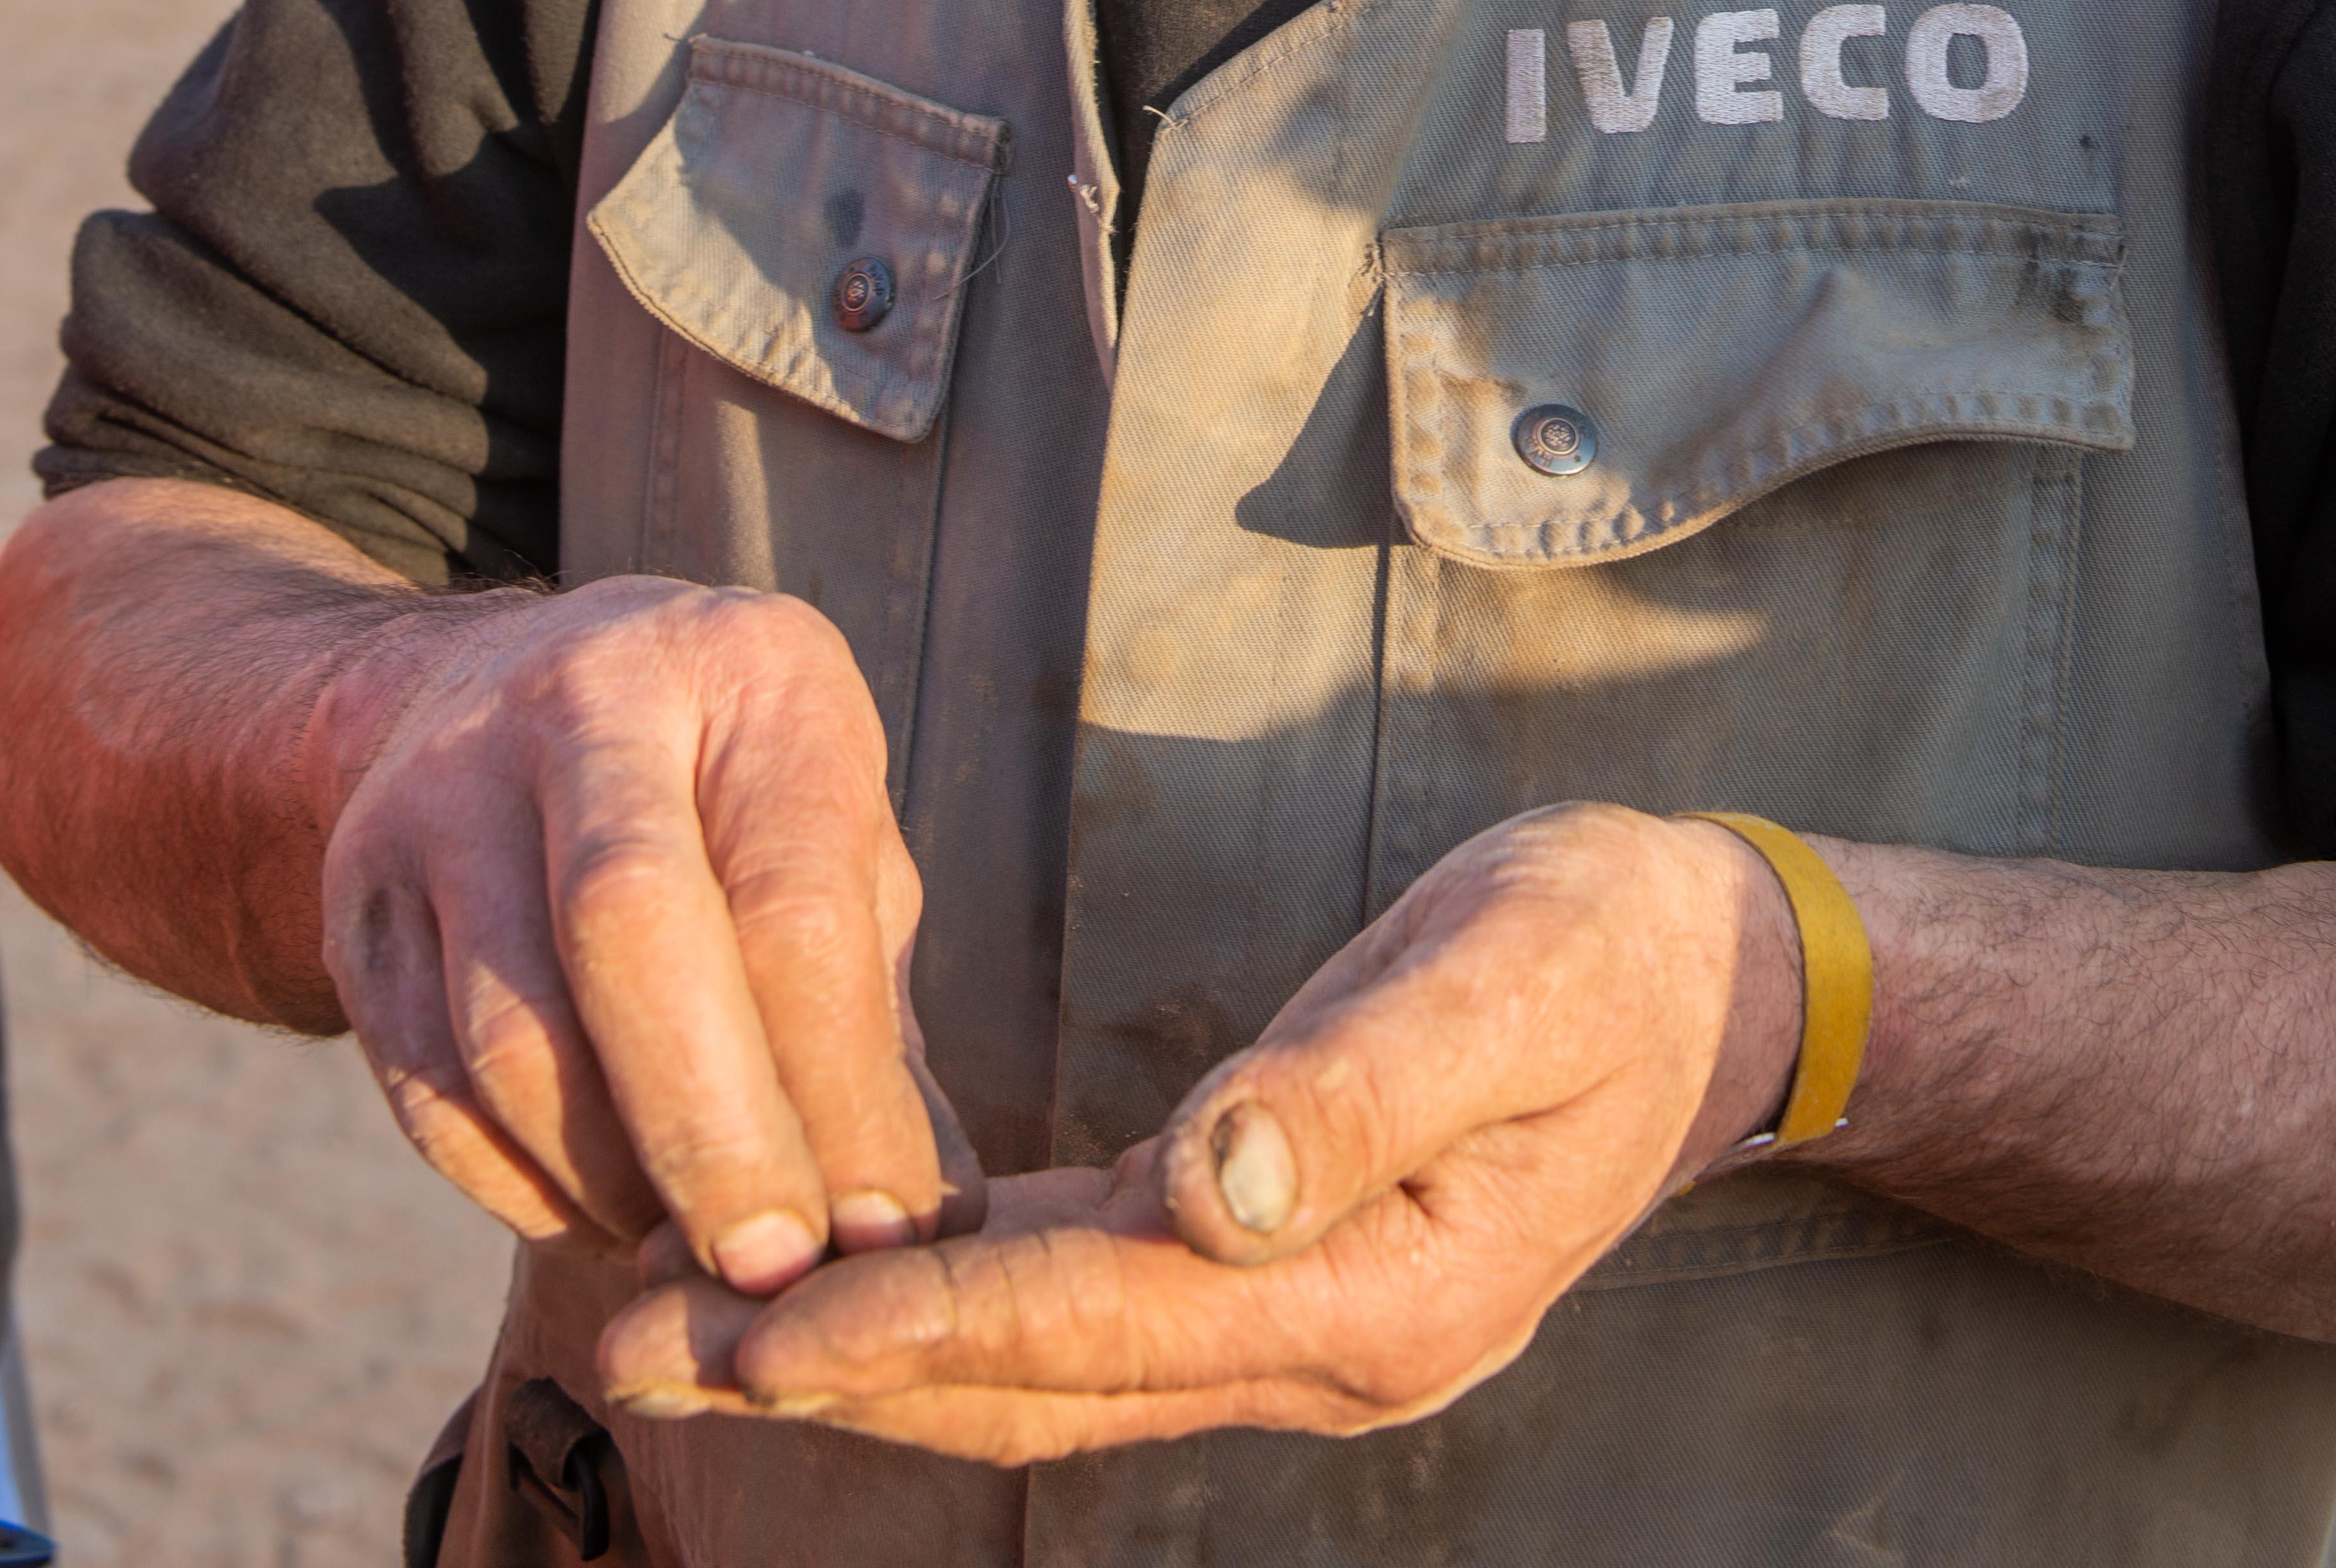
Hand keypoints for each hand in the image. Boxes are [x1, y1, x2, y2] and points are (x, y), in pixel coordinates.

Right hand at [316, 573, 977, 1297]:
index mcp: (750, 674)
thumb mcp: (834, 845)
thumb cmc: (732, 801)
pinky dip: (522, 1191)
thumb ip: (873, 1022)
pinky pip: (430, 1093)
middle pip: (629, 930)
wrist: (514, 694)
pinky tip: (601, 1217)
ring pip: (511, 1035)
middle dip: (710, 1135)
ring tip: (693, 1252)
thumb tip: (914, 1225)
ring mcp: (446, 792)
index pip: (793, 900)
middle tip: (773, 1270)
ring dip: (612, 1187)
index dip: (837, 1089)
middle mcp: (585, 701)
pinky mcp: (358, 898)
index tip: (879, 1227)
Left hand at [591, 801, 1802, 1460]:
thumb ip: (1364, 1087)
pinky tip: (832, 1272)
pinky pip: (1072, 1300)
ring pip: (1032, 1360)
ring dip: (853, 1348)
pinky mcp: (1259, 1253)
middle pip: (1031, 1386)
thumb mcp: (1516, 983)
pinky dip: (941, 1297)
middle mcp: (1313, 1342)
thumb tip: (1213, 1179)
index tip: (756, 1326)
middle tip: (625, 1343)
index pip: (1097, 1326)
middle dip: (826, 1374)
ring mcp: (1285, 1314)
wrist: (1710, 979)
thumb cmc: (1614, 950)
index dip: (923, 1328)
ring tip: (665, 1322)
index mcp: (1371, 1295)